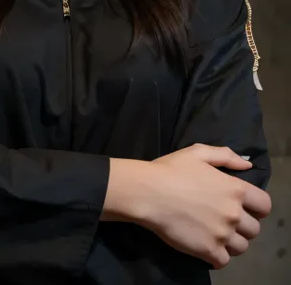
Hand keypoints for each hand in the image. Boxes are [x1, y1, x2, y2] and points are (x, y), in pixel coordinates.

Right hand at [121, 144, 270, 268]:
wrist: (148, 192)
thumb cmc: (172, 170)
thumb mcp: (198, 153)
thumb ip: (226, 156)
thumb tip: (248, 166)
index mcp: (235, 188)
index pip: (265, 205)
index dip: (257, 207)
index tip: (245, 207)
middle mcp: (234, 213)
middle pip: (254, 230)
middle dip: (243, 226)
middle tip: (225, 220)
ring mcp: (222, 234)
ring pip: (241, 247)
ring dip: (231, 242)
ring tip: (216, 234)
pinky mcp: (208, 250)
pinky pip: (223, 262)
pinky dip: (217, 256)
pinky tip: (207, 246)